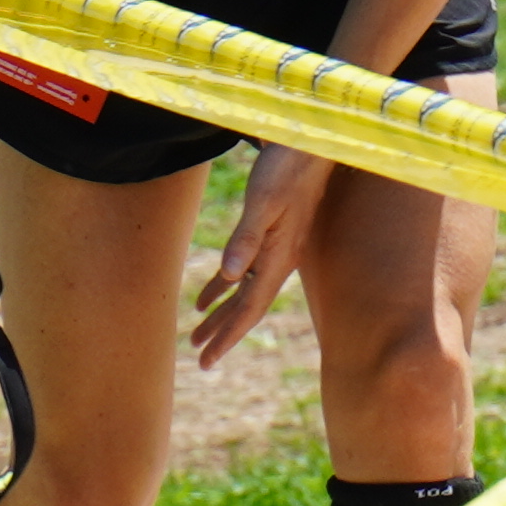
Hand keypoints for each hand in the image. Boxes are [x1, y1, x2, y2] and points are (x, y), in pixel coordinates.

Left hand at [192, 143, 331, 362]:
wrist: (309, 144)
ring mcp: (275, 249)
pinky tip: (207, 295)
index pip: (249, 309)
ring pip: (243, 292)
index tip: (208, 361)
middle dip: (223, 334)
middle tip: (201, 360)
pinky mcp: (269, 234)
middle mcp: (278, 260)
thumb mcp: (263, 202)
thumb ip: (246, 239)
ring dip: (221, 314)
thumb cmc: (286, 169)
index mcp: (278, 258)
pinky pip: (242, 270)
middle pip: (247, 307)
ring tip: (197, 336)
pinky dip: (222, 286)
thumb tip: (228, 277)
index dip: (228, 336)